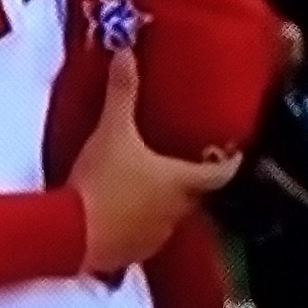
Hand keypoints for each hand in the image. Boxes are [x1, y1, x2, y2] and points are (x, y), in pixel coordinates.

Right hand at [69, 52, 236, 274]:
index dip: (229, 163)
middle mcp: (176, 212)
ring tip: (147, 185)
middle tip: (180, 162)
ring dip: (162, 204)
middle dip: (189, 181)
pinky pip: (142, 236)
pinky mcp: (130, 254)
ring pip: (168, 217)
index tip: (234, 154)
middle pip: (194, 196)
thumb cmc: (103, 181)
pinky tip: (120, 212)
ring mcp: (154, 237)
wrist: (73, 235)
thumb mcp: (111, 130)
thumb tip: (127, 52)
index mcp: (180, 182)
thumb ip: (122, 92)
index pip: (220, 174)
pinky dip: (138, 223)